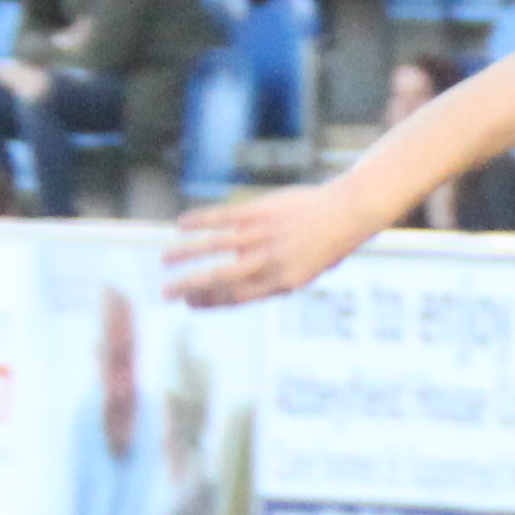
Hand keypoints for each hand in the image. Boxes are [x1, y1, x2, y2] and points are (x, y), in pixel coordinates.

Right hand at [169, 184, 380, 306]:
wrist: (349, 212)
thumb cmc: (327, 244)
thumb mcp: (306, 271)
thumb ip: (274, 279)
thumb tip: (242, 285)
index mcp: (282, 283)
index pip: (236, 298)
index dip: (209, 303)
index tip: (189, 304)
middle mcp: (270, 262)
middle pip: (220, 278)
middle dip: (188, 287)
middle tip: (165, 293)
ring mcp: (263, 235)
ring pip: (214, 247)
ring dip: (185, 254)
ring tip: (164, 260)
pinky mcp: (260, 210)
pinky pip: (221, 217)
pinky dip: (198, 221)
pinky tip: (181, 224)